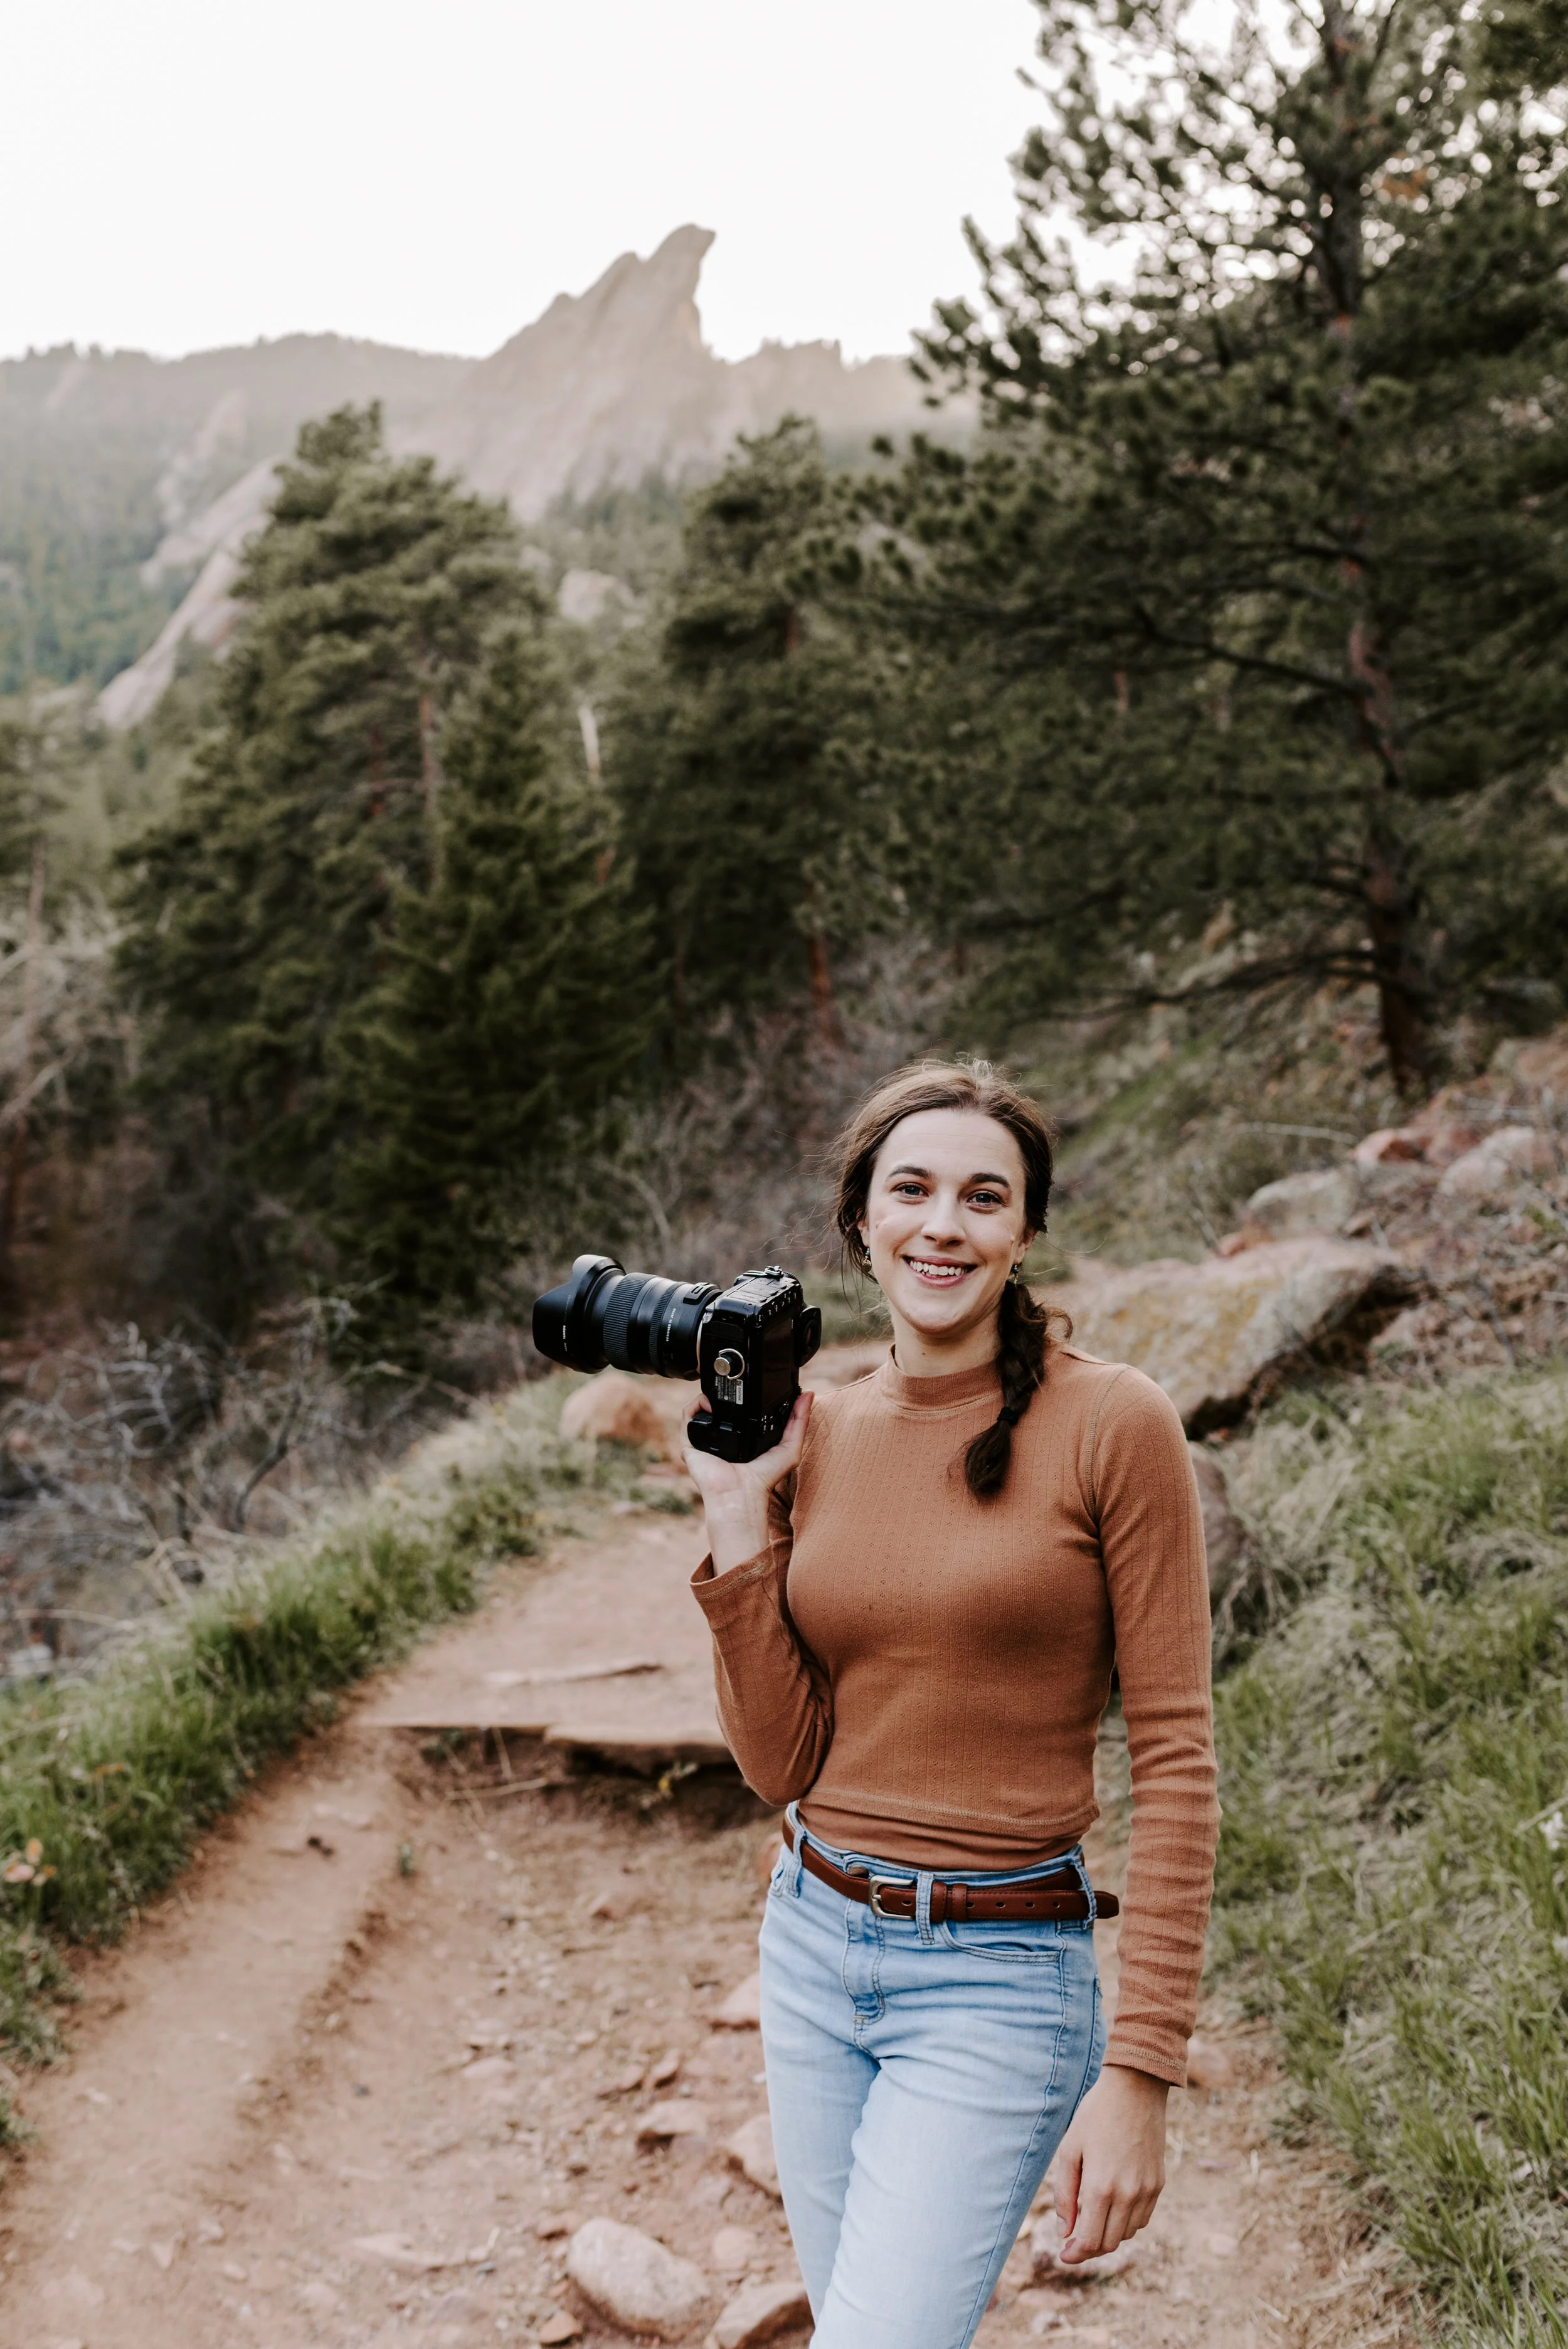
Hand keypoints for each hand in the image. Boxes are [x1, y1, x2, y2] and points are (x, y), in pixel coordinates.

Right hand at [685, 1391, 812, 1573]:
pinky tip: (710, 1402)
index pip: (740, 1412)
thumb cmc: (763, 1479)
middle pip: (719, 1408)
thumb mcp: (790, 1447)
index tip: (754, 1384)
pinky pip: (687, 1417)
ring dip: (709, 1395)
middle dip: (725, 1393)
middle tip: (736, 1384)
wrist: (740, 1494)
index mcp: (743, 1438)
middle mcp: (723, 1438)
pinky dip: (696, 1404)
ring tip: (723, 1393)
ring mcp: (705, 1440)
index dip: (745, 1397)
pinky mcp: (690, 1443)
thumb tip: (808, 1395)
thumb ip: (800, 1421)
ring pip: (701, 1409)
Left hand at [1050, 2063, 1168, 2262]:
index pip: (1089, 2240)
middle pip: (1109, 2243)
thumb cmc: (1096, 2115)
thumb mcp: (1070, 2149)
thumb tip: (1064, 2231)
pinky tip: (1113, 2209)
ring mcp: (1147, 2191)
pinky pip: (1142, 2219)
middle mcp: (1128, 2195)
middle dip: (1089, 2248)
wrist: (1136, 2089)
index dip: (1075, 2253)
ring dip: (1108, 2236)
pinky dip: (1126, 2223)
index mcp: (1101, 2187)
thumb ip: (1065, 2194)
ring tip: (1091, 2222)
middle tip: (1073, 2241)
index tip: (1064, 2255)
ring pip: (1127, 2234)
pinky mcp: (1158, 2184)